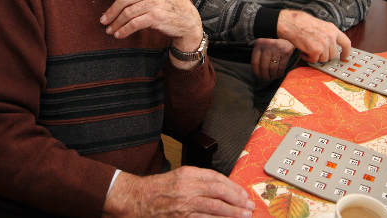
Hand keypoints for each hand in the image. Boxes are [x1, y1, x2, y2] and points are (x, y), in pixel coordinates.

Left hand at [96, 0, 202, 51]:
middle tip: (104, 20)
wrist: (189, 20)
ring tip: (110, 29)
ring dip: (116, 23)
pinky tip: (120, 34)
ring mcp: (156, 3)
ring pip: (128, 12)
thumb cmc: (171, 5)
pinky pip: (134, 23)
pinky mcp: (156, 17)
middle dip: (111, 11)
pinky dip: (124, 30)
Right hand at [103, 167, 254, 216]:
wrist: (137, 199)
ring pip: (214, 208)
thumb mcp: (180, 175)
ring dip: (232, 213)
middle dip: (237, 200)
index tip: (243, 194)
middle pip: (219, 193)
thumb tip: (224, 187)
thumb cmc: (159, 188)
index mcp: (189, 173)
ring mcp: (184, 204)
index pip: (217, 178)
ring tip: (244, 216)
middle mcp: (188, 187)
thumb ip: (200, 179)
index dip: (233, 187)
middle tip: (249, 206)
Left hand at [251, 38, 294, 80]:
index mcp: (259, 44)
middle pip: (264, 66)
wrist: (288, 36)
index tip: (258, 76)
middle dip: (265, 75)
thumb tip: (256, 71)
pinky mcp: (286, 52)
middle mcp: (267, 45)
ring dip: (272, 75)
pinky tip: (278, 75)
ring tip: (272, 77)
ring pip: (272, 68)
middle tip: (266, 79)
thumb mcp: (263, 45)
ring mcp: (277, 48)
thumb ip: (259, 54)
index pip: (255, 62)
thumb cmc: (273, 44)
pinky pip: (281, 67)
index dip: (256, 72)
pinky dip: (279, 73)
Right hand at [277, 10, 350, 62]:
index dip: (346, 52)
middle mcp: (330, 37)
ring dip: (315, 56)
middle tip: (315, 51)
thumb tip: (331, 47)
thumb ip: (328, 35)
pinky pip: (314, 60)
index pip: (346, 43)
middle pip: (333, 54)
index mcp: (332, 29)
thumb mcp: (321, 25)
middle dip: (324, 55)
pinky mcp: (316, 51)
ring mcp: (324, 44)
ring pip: (324, 59)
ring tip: (308, 49)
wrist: (292, 23)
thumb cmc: (302, 23)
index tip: (344, 57)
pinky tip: (304, 51)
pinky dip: (308, 58)